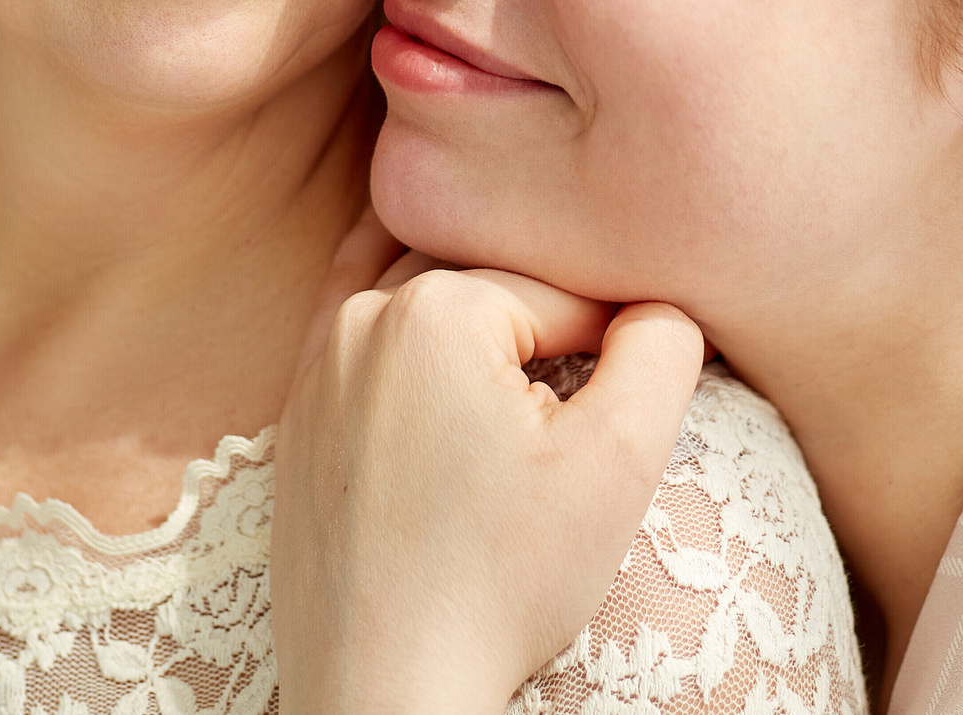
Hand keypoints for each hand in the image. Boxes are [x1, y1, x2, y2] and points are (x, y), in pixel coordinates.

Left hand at [272, 213, 706, 714]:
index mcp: (435, 305)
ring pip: (425, 301)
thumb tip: (661, 305)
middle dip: (547, 328)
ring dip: (479, 317)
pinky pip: (361, 339)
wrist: (387, 690)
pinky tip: (438, 340)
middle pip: (494, 287)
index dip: (618, 347)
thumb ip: (663, 348)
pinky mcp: (298, 420)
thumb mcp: (620, 460)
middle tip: (580, 405)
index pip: (568, 293)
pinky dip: (407, 330)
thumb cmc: (499, 582)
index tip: (624, 415)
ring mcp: (318, 367)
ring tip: (526, 372)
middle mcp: (363, 318)